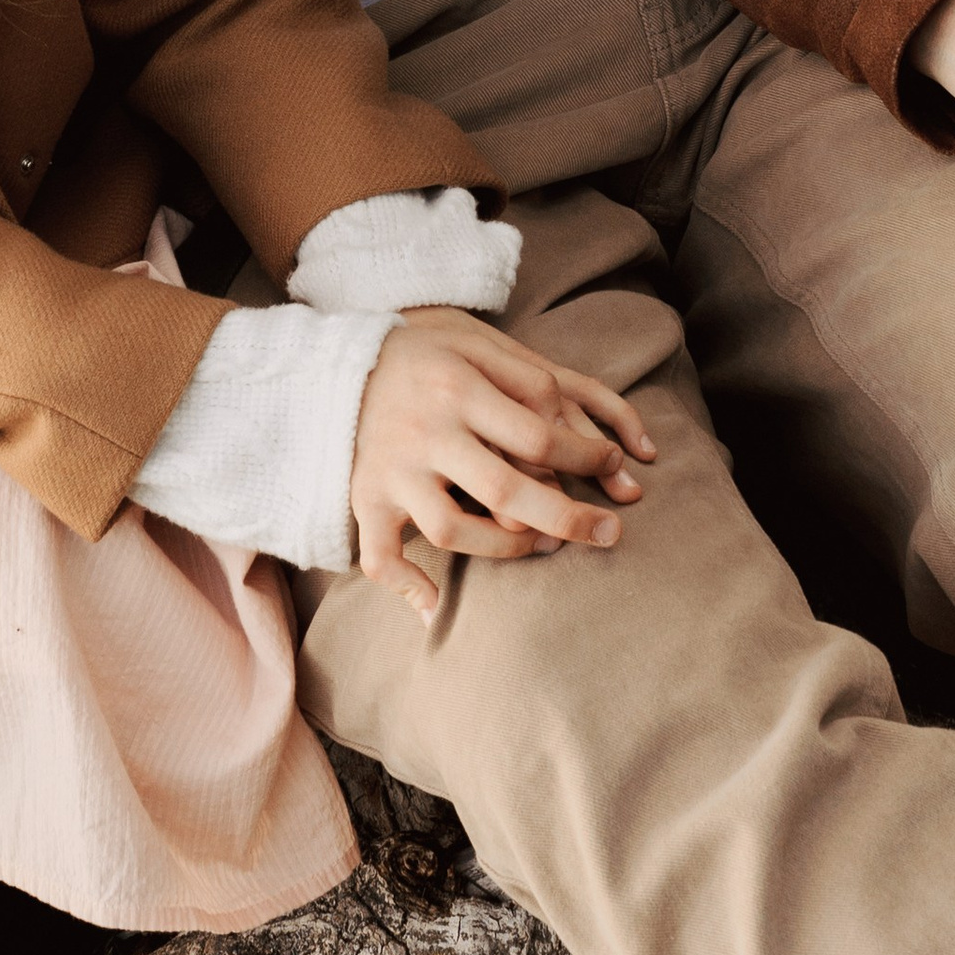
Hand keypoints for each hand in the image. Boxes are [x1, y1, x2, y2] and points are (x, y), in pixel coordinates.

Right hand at [351, 310, 654, 619]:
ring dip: (505, 550)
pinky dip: (407, 588)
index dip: (587, 456)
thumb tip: (570, 425)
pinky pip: (381, 556)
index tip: (614, 463)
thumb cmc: (426, 356)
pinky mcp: (366, 499)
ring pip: (453, 531)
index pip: (537, 435)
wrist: (340, 364)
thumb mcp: (475, 345)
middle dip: (568, 518)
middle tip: (610, 533)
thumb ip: (525, 379)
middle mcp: (425, 432)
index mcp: (457, 388)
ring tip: (541, 546)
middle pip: (506, 491)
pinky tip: (438, 610)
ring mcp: (393, 472)